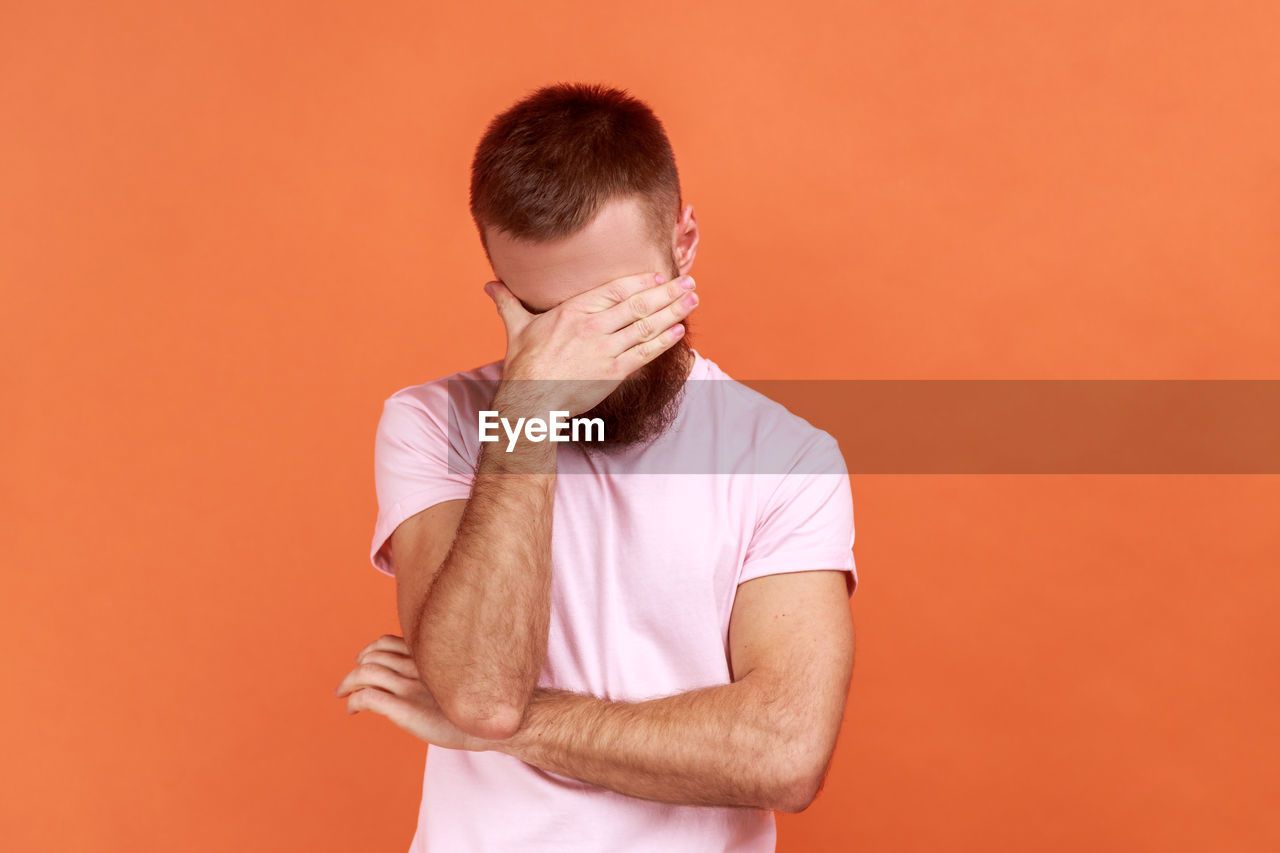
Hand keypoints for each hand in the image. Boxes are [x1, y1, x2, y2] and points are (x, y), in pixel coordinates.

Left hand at [334, 634, 495, 751]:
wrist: (496, 722)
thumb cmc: (481, 704)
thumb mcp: (460, 680)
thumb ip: (441, 673)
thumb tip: (432, 677)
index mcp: (429, 657)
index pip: (389, 642)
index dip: (372, 650)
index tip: (365, 661)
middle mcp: (417, 667)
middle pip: (373, 656)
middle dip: (357, 667)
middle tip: (349, 682)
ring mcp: (410, 687)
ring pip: (366, 673)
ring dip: (348, 682)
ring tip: (344, 694)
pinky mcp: (405, 709)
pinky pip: (368, 697)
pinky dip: (354, 700)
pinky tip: (353, 709)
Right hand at [484, 271, 697, 416]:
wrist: (530, 400)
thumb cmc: (523, 365)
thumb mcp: (517, 328)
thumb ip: (508, 303)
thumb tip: (489, 286)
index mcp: (573, 310)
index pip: (615, 289)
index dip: (641, 281)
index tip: (659, 275)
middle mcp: (593, 326)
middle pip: (638, 304)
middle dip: (667, 292)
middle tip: (690, 282)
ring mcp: (605, 349)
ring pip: (646, 325)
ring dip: (673, 311)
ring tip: (692, 300)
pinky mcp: (614, 372)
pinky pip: (645, 352)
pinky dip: (664, 340)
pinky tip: (680, 330)